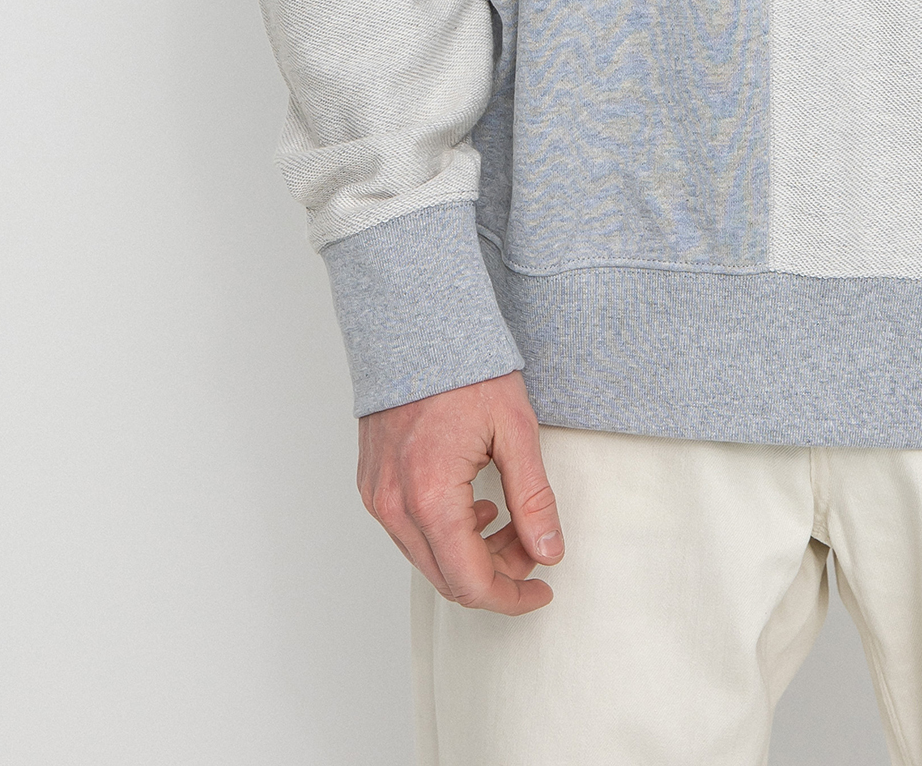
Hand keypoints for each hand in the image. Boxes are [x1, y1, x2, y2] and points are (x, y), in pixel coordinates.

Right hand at [357, 370, 563, 613]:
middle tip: (532, 547)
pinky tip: (474, 507)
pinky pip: (408, 534)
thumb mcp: (515, 429)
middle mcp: (394, 505)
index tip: (543, 589)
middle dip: (497, 575)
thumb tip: (550, 552)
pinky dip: (444, 535)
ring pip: (427, 560)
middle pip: (448, 579)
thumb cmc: (465, 368)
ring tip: (507, 520)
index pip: (472, 582)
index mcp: (431, 496)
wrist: (416, 324)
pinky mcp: (371, 485)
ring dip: (471, 556)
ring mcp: (377, 496)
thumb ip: (533, 498)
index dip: (513, 597)